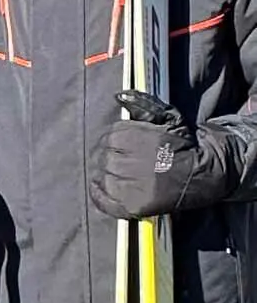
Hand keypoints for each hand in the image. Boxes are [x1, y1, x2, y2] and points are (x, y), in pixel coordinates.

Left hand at [89, 90, 226, 220]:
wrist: (204, 174)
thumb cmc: (184, 144)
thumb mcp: (168, 117)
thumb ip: (143, 104)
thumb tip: (120, 95)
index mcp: (136, 139)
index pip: (110, 136)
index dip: (116, 140)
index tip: (125, 144)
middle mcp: (130, 164)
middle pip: (104, 157)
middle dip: (112, 156)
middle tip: (126, 159)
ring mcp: (130, 188)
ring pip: (103, 177)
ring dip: (108, 174)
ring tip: (122, 173)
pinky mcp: (133, 207)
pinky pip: (103, 201)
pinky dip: (99, 194)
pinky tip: (103, 187)